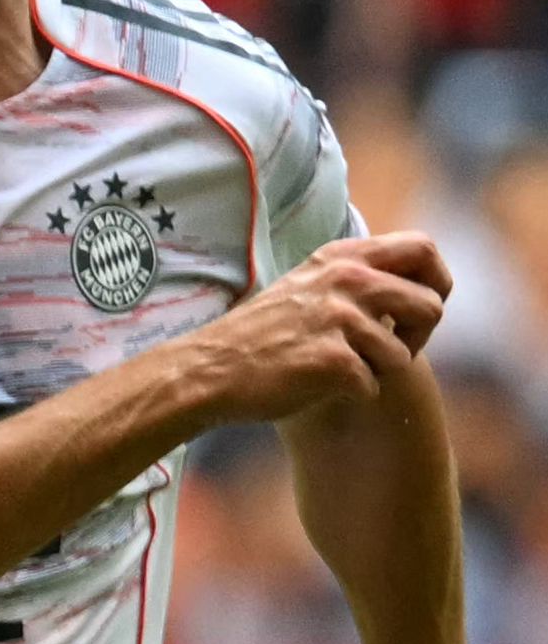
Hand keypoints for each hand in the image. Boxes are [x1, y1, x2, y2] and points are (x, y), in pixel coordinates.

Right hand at [188, 233, 449, 424]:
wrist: (208, 370)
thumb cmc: (260, 334)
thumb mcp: (306, 284)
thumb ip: (355, 276)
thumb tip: (414, 280)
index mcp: (342, 257)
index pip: (424, 249)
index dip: (435, 282)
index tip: (415, 309)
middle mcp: (346, 280)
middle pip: (431, 304)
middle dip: (419, 336)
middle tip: (388, 350)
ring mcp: (340, 319)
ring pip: (402, 355)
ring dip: (376, 371)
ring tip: (335, 369)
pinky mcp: (335, 359)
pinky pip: (373, 385)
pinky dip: (351, 394)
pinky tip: (317, 385)